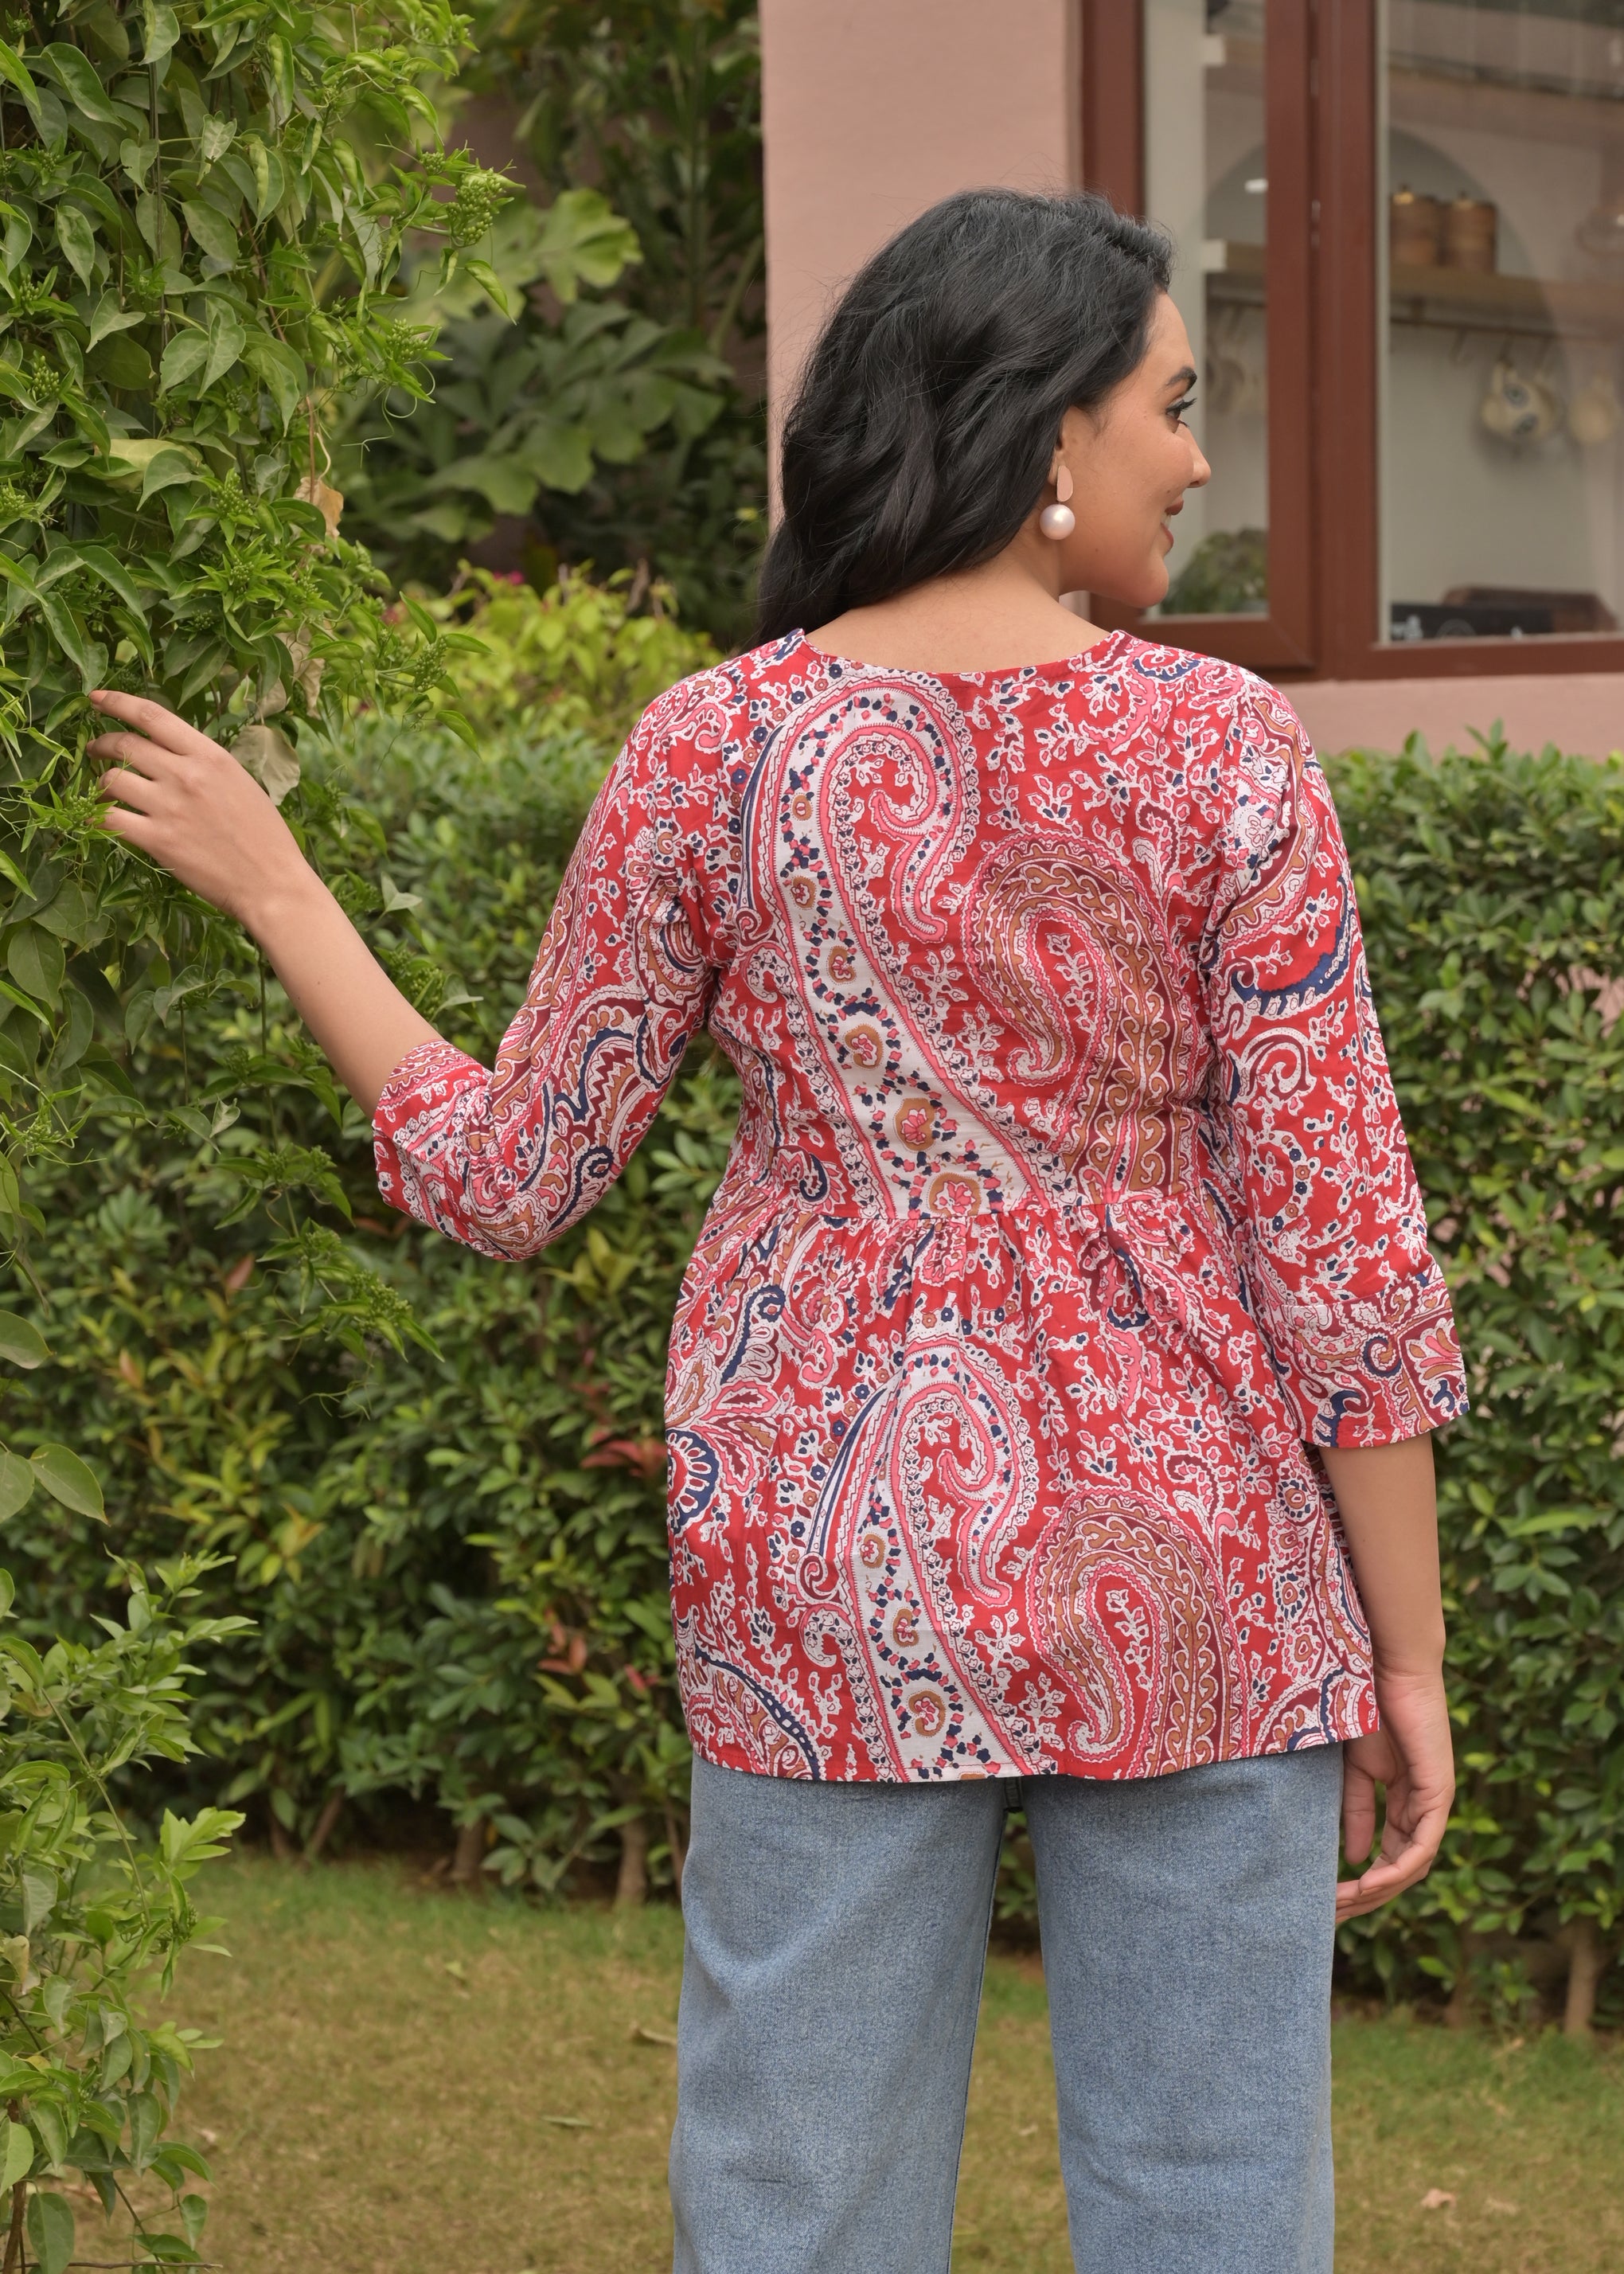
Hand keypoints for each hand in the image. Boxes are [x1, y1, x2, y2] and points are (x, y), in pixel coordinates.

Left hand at [89, 690, 314, 930]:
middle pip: (124, 744)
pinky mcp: (157, 840)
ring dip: (100, 783)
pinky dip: (96, 815)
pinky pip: (109, 819)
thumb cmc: (265, 836)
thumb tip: (169, 754)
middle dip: (101, 744)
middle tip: (94, 750)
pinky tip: (97, 817)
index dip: (117, 703)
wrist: (271, 883)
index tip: (97, 699)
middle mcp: (185, 775)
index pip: (151, 716)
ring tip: (104, 792)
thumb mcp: (240, 782)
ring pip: (110, 780)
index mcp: (209, 755)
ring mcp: (168, 807)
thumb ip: (203, 764)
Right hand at [1336, 1661, 1454, 1921]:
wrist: (1384, 1667)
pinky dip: (1397, 1869)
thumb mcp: (1353, 1770)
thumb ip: (1355, 1812)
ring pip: (1414, 1865)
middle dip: (1368, 1896)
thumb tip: (1353, 1860)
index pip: (1390, 1856)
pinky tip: (1370, 1882)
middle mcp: (1424, 1808)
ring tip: (1345, 1902)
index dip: (1362, 1882)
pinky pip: (1422, 1846)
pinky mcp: (1438, 1792)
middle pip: (1402, 1869)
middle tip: (1332, 1914)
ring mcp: (1434, 1802)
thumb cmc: (1366, 1707)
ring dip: (1379, 1890)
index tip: (1328, 1899)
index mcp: (1405, 1802)